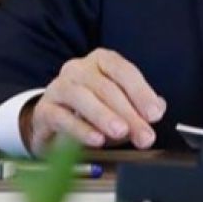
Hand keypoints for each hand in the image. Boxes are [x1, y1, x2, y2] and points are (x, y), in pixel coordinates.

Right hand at [19, 48, 166, 155]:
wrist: (53, 121)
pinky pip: (62, 117)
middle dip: (129, 113)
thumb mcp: (120, 107)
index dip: (141, 92)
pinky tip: (96, 140)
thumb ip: (140, 107)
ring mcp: (59, 87)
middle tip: (144, 135)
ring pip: (82, 96)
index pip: (123, 71)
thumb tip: (158, 108)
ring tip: (121, 132)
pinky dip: (81, 129)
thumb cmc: (91, 111)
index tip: (155, 114)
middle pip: (106, 87)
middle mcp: (78, 69)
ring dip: (104, 116)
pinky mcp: (45, 110)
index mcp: (101, 61)